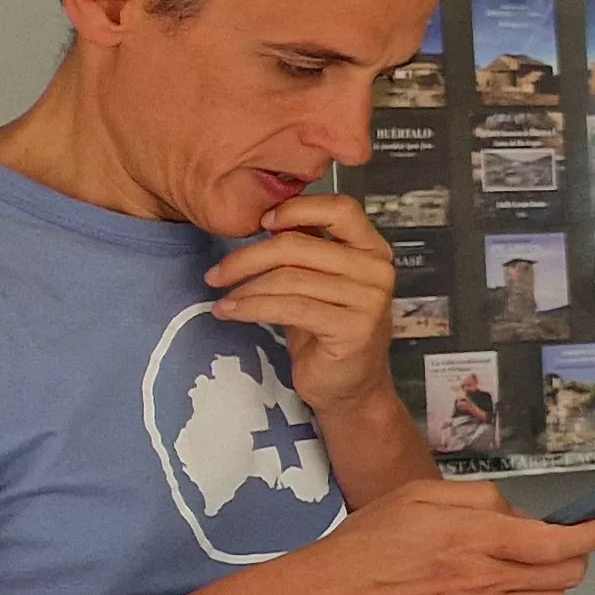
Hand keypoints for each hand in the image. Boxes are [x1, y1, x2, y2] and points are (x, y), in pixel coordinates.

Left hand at [208, 194, 400, 412]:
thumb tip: (268, 214)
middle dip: (247, 257)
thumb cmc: (328, 332)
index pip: (340, 208)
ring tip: (223, 298)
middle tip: (217, 273)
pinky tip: (231, 312)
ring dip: (244, 288)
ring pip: (289, 278)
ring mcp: (369, 300)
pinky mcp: (353, 328)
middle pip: (298, 245)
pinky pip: (289, 308)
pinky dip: (251, 308)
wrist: (349, 386)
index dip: (297, 208)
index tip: (262, 223)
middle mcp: (377, 271)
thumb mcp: (320, 281)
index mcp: (373, 250)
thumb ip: (308, 248)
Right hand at [244, 479, 594, 594]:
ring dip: (551, 584)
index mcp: (475, 539)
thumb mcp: (423, 495)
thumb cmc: (367, 542)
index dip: (591, 534)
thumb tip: (519, 515)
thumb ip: (482, 499)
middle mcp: (482, 581)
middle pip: (565, 578)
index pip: (559, 543)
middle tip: (562, 542)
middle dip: (575, 557)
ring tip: (529, 566)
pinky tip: (500, 590)